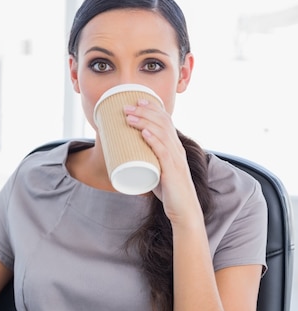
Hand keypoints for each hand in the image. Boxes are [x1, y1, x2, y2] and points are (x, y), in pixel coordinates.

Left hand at [124, 99, 202, 225]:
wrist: (183, 210)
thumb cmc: (169, 191)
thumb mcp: (157, 170)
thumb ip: (147, 161)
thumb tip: (127, 155)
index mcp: (175, 147)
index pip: (166, 121)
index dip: (153, 108)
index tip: (139, 100)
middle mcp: (178, 149)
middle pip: (162, 123)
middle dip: (144, 112)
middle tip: (127, 107)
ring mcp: (176, 159)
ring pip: (162, 134)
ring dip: (144, 122)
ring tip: (129, 116)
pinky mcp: (173, 171)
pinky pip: (164, 153)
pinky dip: (154, 141)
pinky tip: (145, 133)